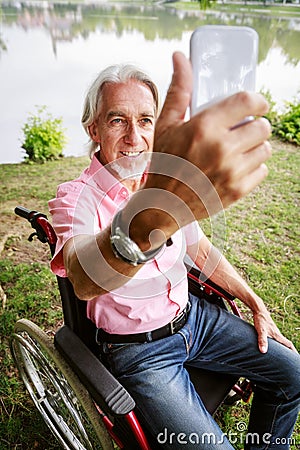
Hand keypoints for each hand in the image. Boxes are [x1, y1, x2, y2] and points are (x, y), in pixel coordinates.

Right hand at [146, 52, 271, 219]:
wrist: (163, 204)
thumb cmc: (164, 162)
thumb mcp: (167, 124)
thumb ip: (180, 90)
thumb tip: (180, 57)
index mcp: (204, 127)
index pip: (249, 102)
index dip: (258, 101)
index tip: (257, 105)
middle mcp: (221, 148)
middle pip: (263, 126)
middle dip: (255, 125)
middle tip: (243, 130)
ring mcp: (231, 172)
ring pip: (265, 149)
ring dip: (255, 146)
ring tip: (238, 149)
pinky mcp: (237, 190)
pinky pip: (262, 170)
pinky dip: (253, 167)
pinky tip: (236, 167)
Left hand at [253, 310, 296, 353]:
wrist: (259, 310)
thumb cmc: (261, 320)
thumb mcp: (261, 331)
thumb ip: (262, 341)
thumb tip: (263, 351)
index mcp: (278, 335)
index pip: (289, 344)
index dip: (293, 351)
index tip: (297, 357)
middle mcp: (277, 334)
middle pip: (286, 344)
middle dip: (289, 351)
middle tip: (291, 359)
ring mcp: (273, 332)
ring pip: (280, 341)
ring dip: (283, 347)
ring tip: (282, 355)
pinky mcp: (269, 330)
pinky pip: (275, 339)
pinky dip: (276, 344)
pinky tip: (272, 346)